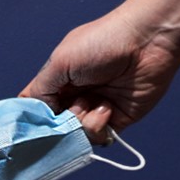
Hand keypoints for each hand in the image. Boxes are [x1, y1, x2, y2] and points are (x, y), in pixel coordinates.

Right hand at [20, 10, 179, 143]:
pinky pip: (98, 138)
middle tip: (68, 109)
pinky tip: (107, 107)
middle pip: (55, 126)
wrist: (147, 42)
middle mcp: (75, 96)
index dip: (33, 118)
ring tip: (90, 101)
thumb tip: (39, 116)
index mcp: (59, 79)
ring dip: (80, 122)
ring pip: (75, 135)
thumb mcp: (60, 62)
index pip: (37, 105)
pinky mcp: (116, 121)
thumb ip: (41, 91)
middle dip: (58, 124)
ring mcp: (95, 109)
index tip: (32, 126)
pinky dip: (98, 126)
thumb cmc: (102, 42)